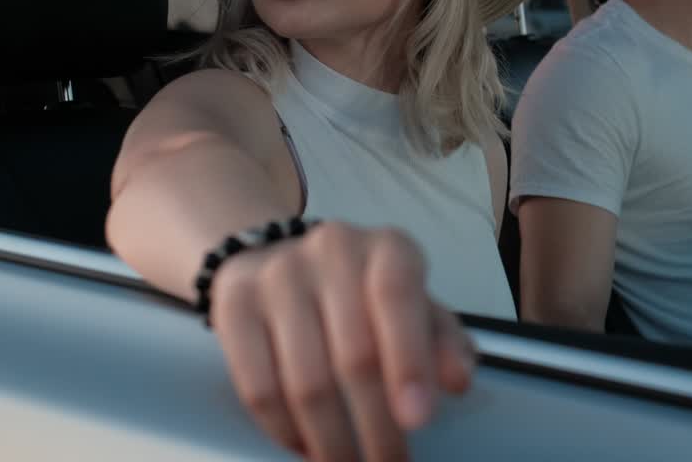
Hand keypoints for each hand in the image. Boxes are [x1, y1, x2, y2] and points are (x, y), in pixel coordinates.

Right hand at [209, 220, 476, 460]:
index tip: (418, 421)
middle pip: (353, 354)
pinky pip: (258, 387)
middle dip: (377, 426)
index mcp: (387, 248)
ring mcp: (276, 273)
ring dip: (332, 440)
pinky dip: (285, 431)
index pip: (397, 297)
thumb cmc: (364, 297)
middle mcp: (331, 249)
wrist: (279, 260)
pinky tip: (306, 447)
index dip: (409, 362)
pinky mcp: (233, 304)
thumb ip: (443, 342)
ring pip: (306, 381)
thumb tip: (457, 381)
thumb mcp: (415, 308)